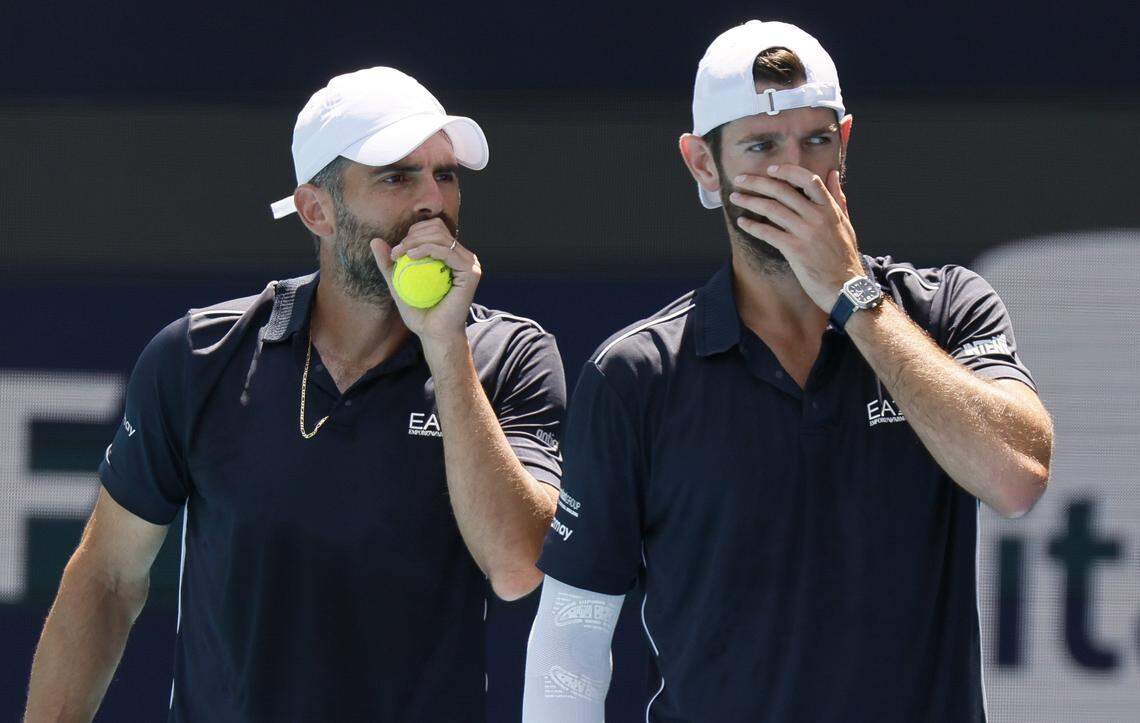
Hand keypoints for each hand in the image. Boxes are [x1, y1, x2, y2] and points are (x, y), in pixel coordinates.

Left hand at [370, 218, 480, 346]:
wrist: (435, 334)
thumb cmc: (420, 313)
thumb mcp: (397, 284)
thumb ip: (388, 264)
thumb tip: (374, 240)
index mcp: (452, 256)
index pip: (433, 229)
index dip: (413, 232)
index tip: (396, 252)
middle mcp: (463, 256)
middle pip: (437, 227)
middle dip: (413, 234)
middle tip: (397, 253)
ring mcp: (469, 263)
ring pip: (441, 236)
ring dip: (416, 241)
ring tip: (401, 254)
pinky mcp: (471, 272)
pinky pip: (446, 251)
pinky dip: (427, 249)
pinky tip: (412, 256)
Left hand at [729, 164, 864, 312]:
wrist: (846, 286)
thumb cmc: (844, 256)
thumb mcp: (845, 222)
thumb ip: (837, 197)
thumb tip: (833, 174)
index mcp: (829, 208)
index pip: (808, 179)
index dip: (787, 171)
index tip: (770, 170)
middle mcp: (817, 216)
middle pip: (783, 191)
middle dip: (758, 183)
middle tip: (741, 179)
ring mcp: (806, 232)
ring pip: (772, 209)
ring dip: (750, 201)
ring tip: (735, 197)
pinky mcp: (795, 250)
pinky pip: (768, 233)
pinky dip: (753, 226)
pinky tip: (743, 222)